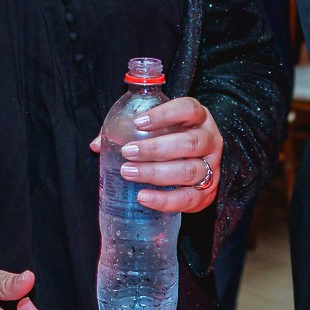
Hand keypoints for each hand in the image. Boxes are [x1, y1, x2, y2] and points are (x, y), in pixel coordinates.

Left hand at [90, 95, 223, 213]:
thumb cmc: (172, 142)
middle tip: (128, 152)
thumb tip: (97, 145)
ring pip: (189, 170)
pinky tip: (143, 196)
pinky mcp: (206, 193)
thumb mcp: (158, 130)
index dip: (165, 114)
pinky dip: (163, 200)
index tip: (139, 122)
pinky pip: (187, 198)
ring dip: (156, 173)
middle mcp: (210, 140)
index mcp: (199, 118)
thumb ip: (128, 131)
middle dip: (155, 149)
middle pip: (189, 143)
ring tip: (129, 173)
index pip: (188, 109)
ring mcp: (212, 167)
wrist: (197, 169)